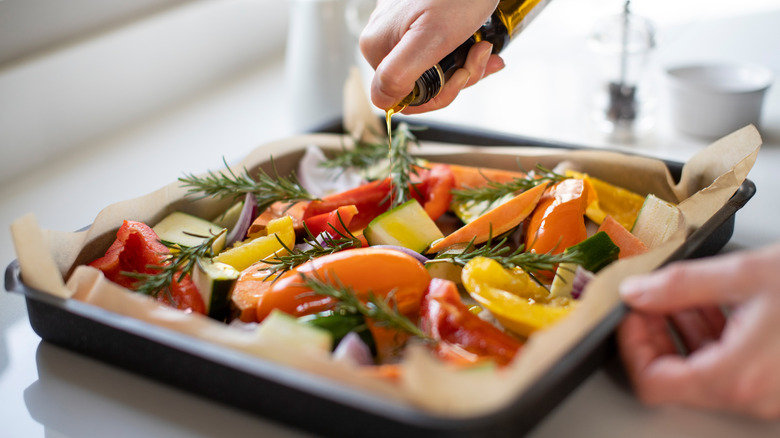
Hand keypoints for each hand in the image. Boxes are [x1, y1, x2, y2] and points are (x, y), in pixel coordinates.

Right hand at [359, 0, 504, 113]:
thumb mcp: (430, 38)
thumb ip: (399, 73)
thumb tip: (380, 103)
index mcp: (377, 48)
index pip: (401, 97)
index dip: (436, 96)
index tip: (461, 76)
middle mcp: (384, 39)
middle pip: (421, 84)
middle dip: (457, 78)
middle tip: (480, 56)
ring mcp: (402, 29)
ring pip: (434, 70)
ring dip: (466, 66)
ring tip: (485, 47)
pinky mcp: (420, 20)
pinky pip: (440, 51)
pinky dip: (465, 53)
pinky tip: (481, 44)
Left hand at [618, 243, 779, 418]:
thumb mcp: (747, 275)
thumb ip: (682, 286)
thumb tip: (638, 291)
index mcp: (738, 378)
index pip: (653, 382)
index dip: (632, 345)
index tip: (630, 313)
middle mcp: (757, 397)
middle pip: (677, 378)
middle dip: (657, 333)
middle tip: (652, 300)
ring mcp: (774, 395)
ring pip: (707, 373)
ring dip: (686, 333)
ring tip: (684, 296)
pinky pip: (738, 369)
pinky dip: (719, 339)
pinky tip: (720, 306)